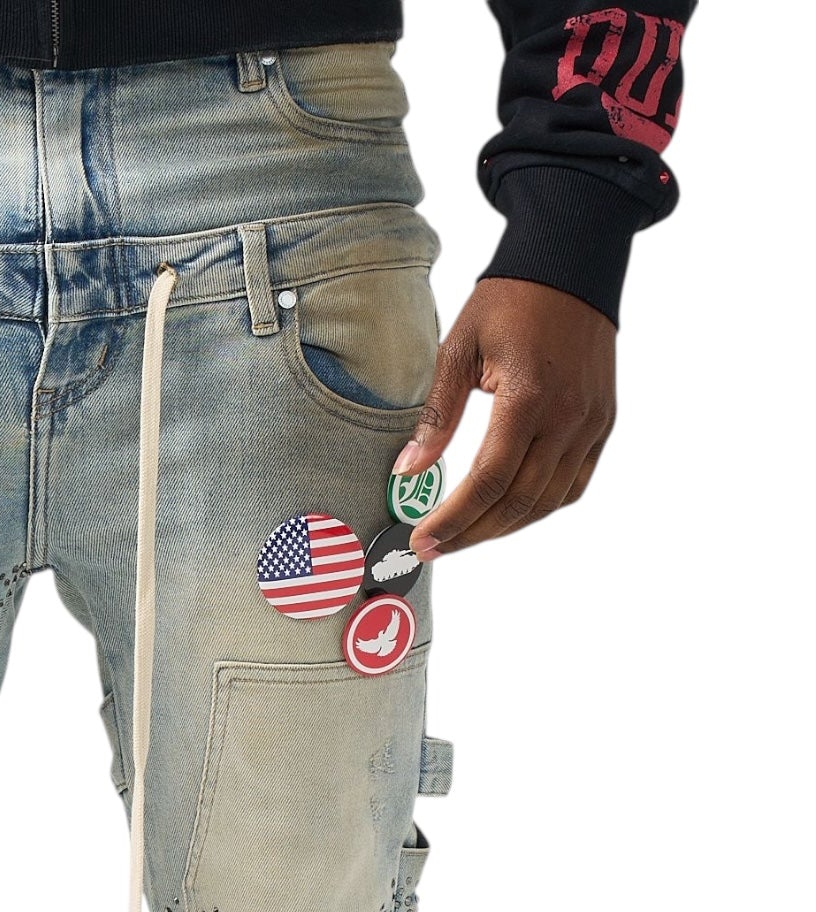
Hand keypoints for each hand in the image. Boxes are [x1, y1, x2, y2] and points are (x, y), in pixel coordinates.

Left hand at [397, 279, 615, 560]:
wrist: (572, 265)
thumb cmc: (512, 300)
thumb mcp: (460, 347)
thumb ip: (436, 414)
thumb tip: (407, 472)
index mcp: (529, 398)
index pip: (488, 482)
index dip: (453, 520)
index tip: (422, 539)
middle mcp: (568, 418)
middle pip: (517, 503)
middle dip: (471, 533)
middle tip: (434, 547)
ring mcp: (591, 424)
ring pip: (547, 502)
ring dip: (503, 528)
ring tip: (464, 535)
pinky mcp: (602, 423)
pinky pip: (573, 485)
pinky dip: (539, 507)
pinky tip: (507, 513)